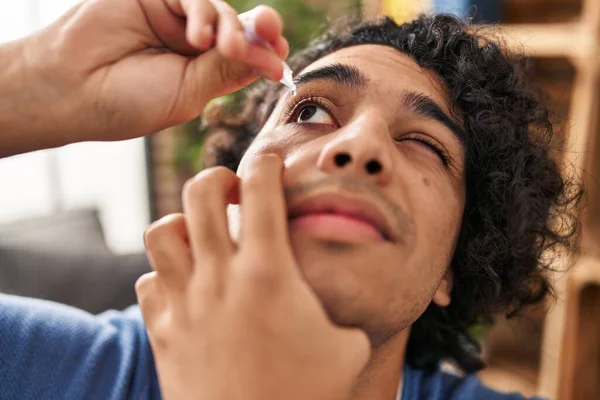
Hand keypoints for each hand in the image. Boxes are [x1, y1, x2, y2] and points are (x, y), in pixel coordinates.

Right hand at [6, 0, 287, 152]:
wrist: (74, 88)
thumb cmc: (129, 101)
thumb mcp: (189, 93)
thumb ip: (225, 68)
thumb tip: (269, 52)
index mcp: (206, 73)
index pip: (247, 58)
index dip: (267, 55)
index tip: (281, 61)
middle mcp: (195, 44)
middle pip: (241, 29)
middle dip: (261, 31)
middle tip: (274, 35)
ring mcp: (176, 19)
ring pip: (221, 11)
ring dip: (230, 26)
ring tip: (219, 45)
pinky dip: (203, 12)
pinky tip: (198, 35)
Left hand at [136, 155, 370, 399]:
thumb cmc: (307, 396)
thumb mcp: (347, 346)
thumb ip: (342, 310)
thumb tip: (355, 294)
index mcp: (269, 272)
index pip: (261, 190)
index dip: (266, 165)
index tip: (270, 164)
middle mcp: (219, 278)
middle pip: (200, 193)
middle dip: (217, 178)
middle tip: (232, 192)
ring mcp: (184, 303)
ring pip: (161, 231)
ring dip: (182, 222)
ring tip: (203, 235)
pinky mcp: (161, 331)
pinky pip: (148, 281)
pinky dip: (164, 274)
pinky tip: (187, 287)